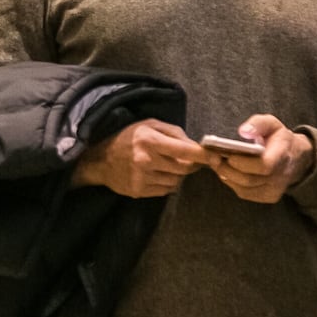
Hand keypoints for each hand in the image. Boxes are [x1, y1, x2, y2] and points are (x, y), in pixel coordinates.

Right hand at [72, 120, 208, 197]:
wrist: (100, 160)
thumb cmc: (127, 138)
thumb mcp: (149, 125)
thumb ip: (174, 132)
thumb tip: (195, 145)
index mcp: (150, 141)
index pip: (185, 151)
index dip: (204, 156)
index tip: (216, 157)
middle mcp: (146, 160)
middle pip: (184, 168)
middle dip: (190, 164)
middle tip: (186, 159)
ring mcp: (142, 178)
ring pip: (177, 181)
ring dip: (177, 174)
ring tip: (166, 165)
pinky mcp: (140, 191)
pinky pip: (166, 190)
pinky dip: (168, 183)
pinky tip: (158, 174)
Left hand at [208, 115, 315, 203]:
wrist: (296, 158)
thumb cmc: (279, 139)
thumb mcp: (272, 124)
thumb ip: (258, 123)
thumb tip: (243, 131)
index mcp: (283, 156)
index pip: (264, 166)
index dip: (243, 163)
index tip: (228, 154)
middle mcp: (281, 176)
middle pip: (249, 180)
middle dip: (226, 169)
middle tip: (212, 157)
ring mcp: (274, 190)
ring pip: (244, 189)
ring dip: (227, 176)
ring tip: (216, 163)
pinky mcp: (268, 197)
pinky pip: (245, 193)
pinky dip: (233, 183)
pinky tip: (226, 172)